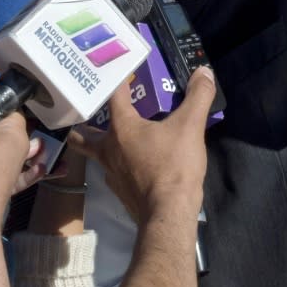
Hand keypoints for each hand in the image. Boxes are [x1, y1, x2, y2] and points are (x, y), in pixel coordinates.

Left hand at [68, 66, 215, 223]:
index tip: (123, 71)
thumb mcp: (190, 127)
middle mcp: (108, 149)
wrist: (168, 215)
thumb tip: (204, 71)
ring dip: (102, 145)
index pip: (114, 96)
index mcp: (122, 128)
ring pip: (96, 155)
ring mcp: (111, 173)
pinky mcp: (120, 192)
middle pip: (82, 134)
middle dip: (84, 123)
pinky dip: (121, 165)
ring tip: (118, 137)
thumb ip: (198, 96)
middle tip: (96, 112)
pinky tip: (136, 163)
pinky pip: (114, 172)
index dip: (118, 81)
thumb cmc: (174, 165)